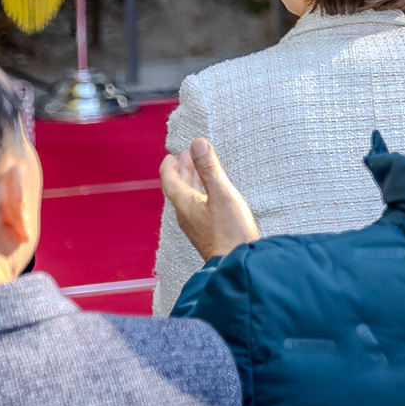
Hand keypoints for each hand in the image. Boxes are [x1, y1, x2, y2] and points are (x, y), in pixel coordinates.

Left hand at [158, 139, 260, 261]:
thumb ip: (209, 169)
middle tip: (185, 156)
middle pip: (179, 188)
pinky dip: (200, 192)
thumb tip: (198, 143)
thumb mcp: (222, 194)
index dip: (169, 167)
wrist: (234, 262)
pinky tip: (209, 194)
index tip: (171, 155)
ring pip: (189, 197)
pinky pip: (198, 206)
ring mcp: (196, 223)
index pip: (170, 181)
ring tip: (197, 169)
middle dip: (182, 170)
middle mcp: (187, 213)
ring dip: (191, 181)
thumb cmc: (229, 231)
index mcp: (186, 203)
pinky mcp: (206, 230)